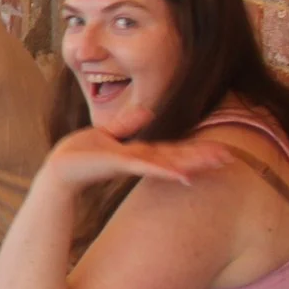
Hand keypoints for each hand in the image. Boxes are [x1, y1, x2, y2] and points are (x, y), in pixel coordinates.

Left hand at [39, 127, 232, 191]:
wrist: (58, 169)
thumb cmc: (79, 154)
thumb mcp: (106, 134)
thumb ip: (127, 125)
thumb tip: (148, 113)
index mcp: (138, 153)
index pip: (171, 150)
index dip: (194, 150)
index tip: (219, 150)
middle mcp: (140, 160)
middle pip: (177, 156)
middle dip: (202, 156)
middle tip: (230, 157)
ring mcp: (132, 163)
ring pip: (169, 161)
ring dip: (193, 162)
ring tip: (218, 162)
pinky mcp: (120, 164)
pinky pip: (147, 166)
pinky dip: (166, 170)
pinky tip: (184, 175)